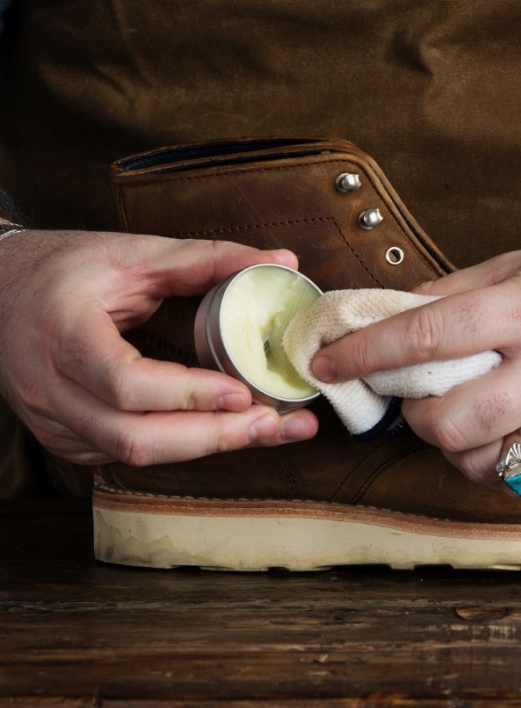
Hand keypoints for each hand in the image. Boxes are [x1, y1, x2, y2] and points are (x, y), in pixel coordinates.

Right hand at [0, 230, 317, 465]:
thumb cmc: (64, 267)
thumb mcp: (132, 254)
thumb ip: (207, 259)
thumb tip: (282, 260)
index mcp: (63, 333)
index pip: (125, 383)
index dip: (188, 394)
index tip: (243, 392)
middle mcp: (50, 387)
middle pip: (134, 437)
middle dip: (213, 437)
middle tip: (275, 424)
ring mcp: (53, 419)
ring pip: (132, 454)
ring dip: (206, 447)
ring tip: (268, 430)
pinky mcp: (66, 435)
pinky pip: (124, 453)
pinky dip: (179, 445)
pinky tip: (223, 431)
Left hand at [311, 231, 520, 493]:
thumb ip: (458, 291)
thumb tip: (391, 313)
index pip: (424, 335)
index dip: (364, 353)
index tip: (325, 361)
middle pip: (445, 421)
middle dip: (415, 417)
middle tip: (419, 400)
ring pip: (480, 461)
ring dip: (456, 444)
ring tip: (472, 415)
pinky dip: (504, 462)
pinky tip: (515, 430)